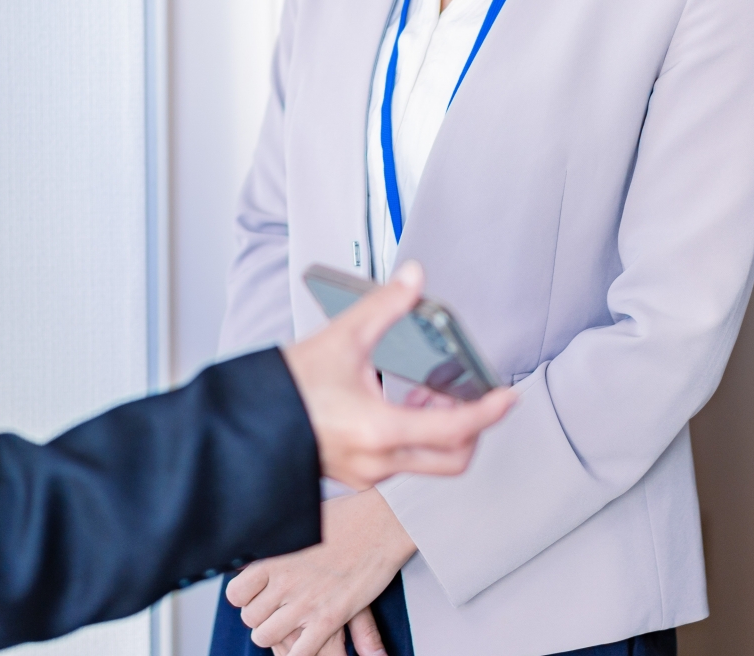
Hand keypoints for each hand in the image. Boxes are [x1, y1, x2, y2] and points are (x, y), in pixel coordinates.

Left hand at [227, 491, 412, 655]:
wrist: (382, 523)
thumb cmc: (346, 516)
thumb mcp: (302, 522)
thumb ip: (279, 539)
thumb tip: (262, 542)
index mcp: (274, 557)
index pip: (236, 592)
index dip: (244, 598)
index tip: (257, 595)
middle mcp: (284, 581)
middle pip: (250, 618)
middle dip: (261, 618)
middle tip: (276, 612)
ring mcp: (305, 602)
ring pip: (266, 637)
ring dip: (275, 636)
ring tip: (289, 627)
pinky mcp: (329, 618)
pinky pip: (299, 652)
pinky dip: (298, 653)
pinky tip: (306, 643)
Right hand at [280, 260, 514, 489]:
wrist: (245, 423)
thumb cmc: (286, 387)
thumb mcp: (341, 338)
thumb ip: (384, 305)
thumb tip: (414, 278)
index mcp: (379, 431)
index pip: (456, 429)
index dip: (489, 411)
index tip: (507, 396)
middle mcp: (378, 462)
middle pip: (452, 459)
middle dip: (471, 428)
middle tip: (472, 397)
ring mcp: (367, 474)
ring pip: (427, 463)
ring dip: (440, 431)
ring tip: (432, 394)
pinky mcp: (356, 475)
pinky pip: (403, 463)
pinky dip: (415, 438)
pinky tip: (401, 406)